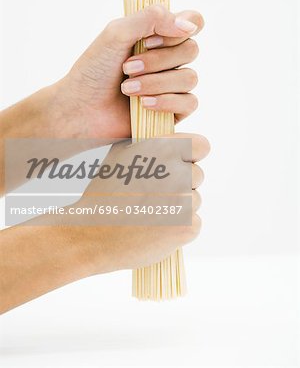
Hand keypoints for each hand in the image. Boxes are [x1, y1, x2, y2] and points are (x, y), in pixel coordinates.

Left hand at [50, 5, 203, 138]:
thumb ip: (151, 18)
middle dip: (158, 60)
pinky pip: (189, 102)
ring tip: (127, 89)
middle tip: (127, 67)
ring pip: (190, 77)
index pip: (193, 21)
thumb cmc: (94, 70)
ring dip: (157, 82)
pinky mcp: (174, 111)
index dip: (183, 25)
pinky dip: (166, 102)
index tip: (152, 38)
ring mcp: (173, 85)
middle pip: (191, 50)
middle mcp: (169, 59)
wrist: (81, 108)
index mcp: (158, 35)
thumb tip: (189, 25)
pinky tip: (144, 105)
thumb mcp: (117, 33)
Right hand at [62, 132, 209, 272]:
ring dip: (180, 206)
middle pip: (198, 175)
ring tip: (151, 212)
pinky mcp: (186, 227)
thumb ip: (149, 145)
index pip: (202, 145)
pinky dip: (180, 227)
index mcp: (163, 150)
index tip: (181, 164)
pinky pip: (194, 223)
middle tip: (156, 195)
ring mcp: (184, 201)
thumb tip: (169, 142)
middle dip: (183, 183)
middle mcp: (178, 172)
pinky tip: (156, 228)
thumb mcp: (119, 155)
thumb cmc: (103, 194)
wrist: (90, 233)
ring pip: (195, 200)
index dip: (191, 156)